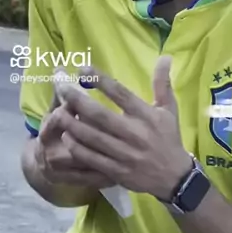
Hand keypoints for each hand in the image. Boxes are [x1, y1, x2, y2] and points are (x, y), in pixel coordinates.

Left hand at [46, 56, 191, 198]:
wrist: (174, 176)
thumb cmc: (168, 138)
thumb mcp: (169, 109)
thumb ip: (162, 83)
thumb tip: (165, 56)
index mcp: (146, 116)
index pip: (121, 94)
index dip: (101, 80)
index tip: (83, 69)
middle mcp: (134, 133)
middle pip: (100, 115)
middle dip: (77, 100)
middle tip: (60, 88)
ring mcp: (124, 154)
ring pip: (92, 137)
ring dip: (72, 124)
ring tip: (57, 112)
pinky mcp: (116, 170)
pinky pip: (92, 158)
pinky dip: (77, 147)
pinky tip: (66, 137)